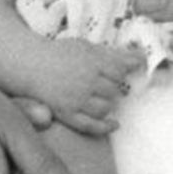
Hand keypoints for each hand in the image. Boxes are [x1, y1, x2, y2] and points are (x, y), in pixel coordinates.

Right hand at [26, 39, 144, 135]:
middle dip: (113, 87)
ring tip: (100, 96)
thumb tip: (142, 57)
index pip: (119, 71)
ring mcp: (76, 99)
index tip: (117, 71)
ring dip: (108, 103)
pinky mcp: (67, 114)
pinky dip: (105, 126)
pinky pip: (91, 125)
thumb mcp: (87, 47)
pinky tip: (114, 124)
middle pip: (114, 90)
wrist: (30, 65)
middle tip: (104, 83)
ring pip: (105, 107)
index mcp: (91, 61)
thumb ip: (115, 54)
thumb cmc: (61, 54)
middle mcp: (85, 81)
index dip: (120, 71)